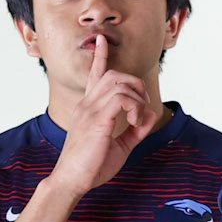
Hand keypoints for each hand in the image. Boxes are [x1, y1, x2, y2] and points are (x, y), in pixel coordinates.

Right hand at [50, 36, 161, 198]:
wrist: (71, 181)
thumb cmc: (91, 167)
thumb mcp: (119, 146)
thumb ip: (135, 130)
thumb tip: (150, 115)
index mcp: (88, 108)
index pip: (94, 74)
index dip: (101, 56)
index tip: (103, 40)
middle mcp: (87, 104)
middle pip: (114, 75)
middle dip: (136, 85)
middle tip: (141, 109)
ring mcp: (90, 110)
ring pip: (119, 83)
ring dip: (137, 98)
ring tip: (137, 119)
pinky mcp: (97, 120)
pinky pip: (121, 98)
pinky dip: (135, 107)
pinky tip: (135, 123)